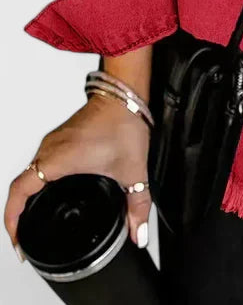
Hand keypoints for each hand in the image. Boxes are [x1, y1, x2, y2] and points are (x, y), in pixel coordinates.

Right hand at [4, 94, 151, 260]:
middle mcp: (50, 149)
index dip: (13, 219)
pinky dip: (39, 181)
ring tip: (33, 217)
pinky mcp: (61, 137)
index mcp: (59, 159)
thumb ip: (137, 205)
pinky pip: (40, 162)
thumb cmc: (124, 122)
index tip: (18, 238)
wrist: (125, 94)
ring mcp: (54, 141)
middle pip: (20, 185)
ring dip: (28, 196)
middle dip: (17, 213)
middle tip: (24, 235)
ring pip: (30, 172)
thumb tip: (138, 231)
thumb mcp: (132, 171)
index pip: (19, 191)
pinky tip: (51, 190)